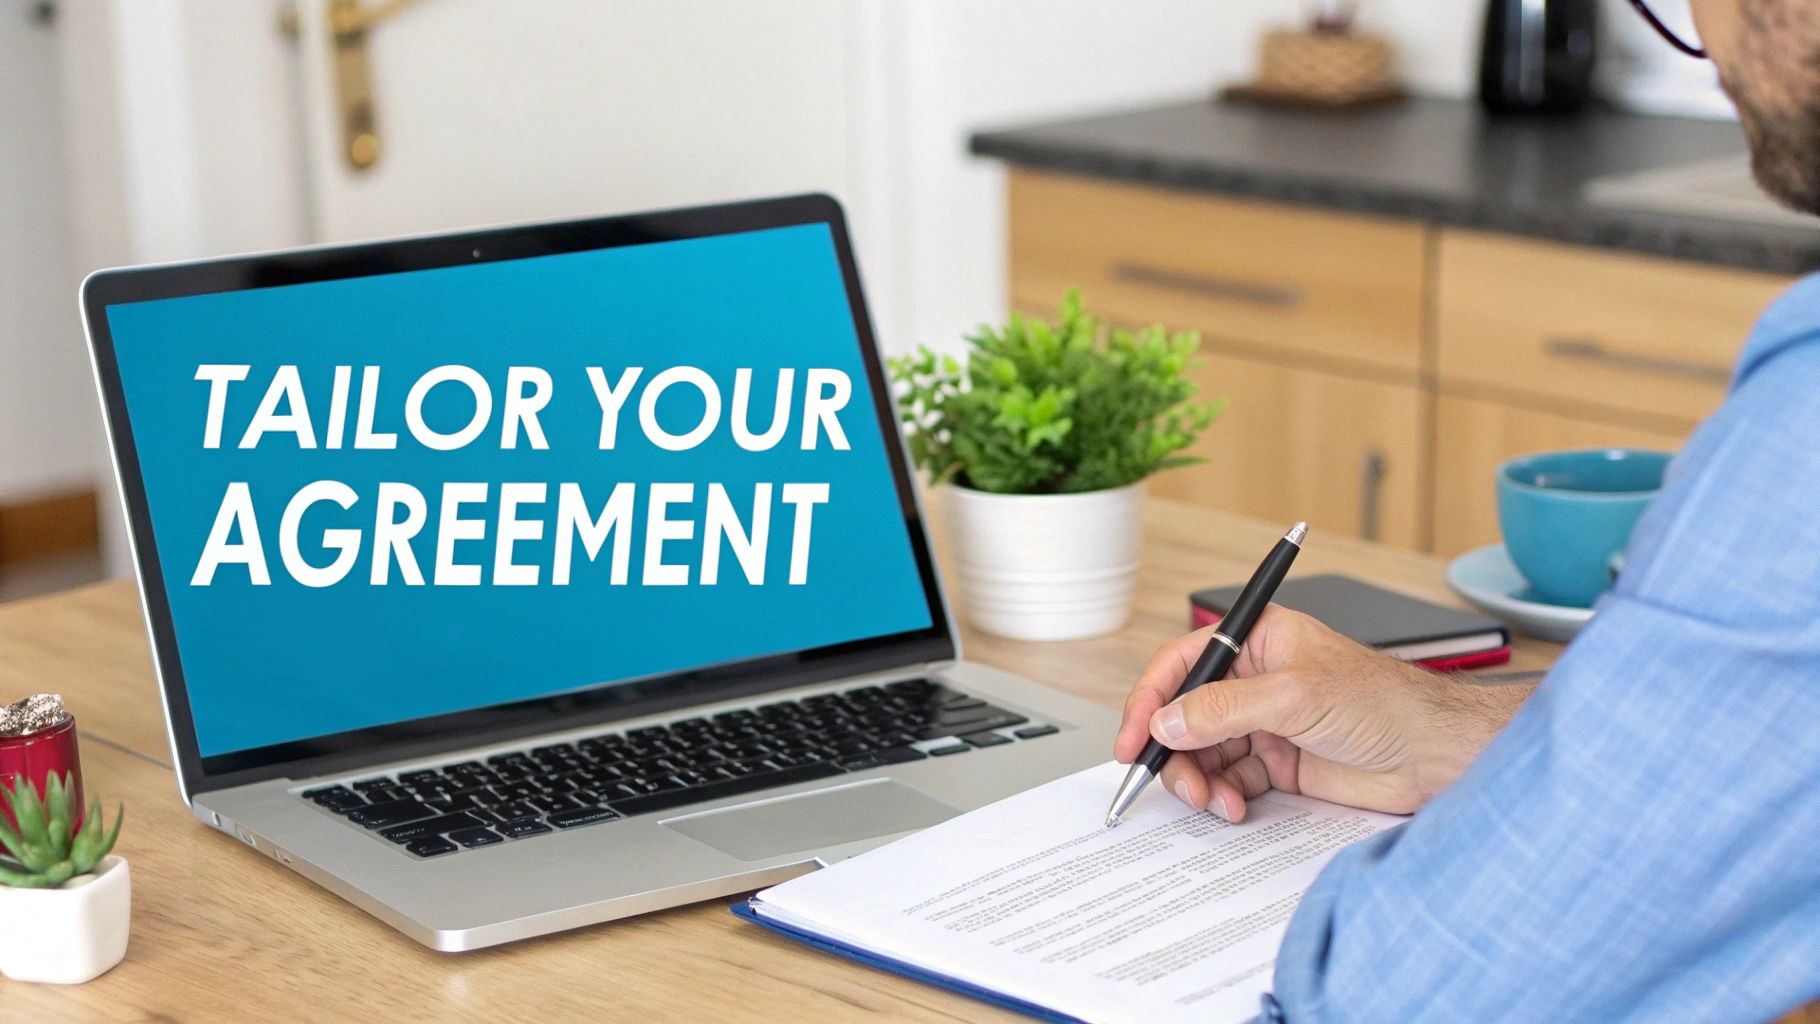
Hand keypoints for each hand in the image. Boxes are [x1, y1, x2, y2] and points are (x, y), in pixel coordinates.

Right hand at [1114, 606, 1531, 820]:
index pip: (1183, 664)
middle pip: (1186, 715)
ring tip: (1214, 802)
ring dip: (1199, 781)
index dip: (1150, 701)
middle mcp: (1255, 680)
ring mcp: (1266, 723)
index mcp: (1257, 643)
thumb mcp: (1295, 697)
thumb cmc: (1384, 703)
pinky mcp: (1280, 763)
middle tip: (1175, 782)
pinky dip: (1224, 798)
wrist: (1436, 754)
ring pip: (1204, 753)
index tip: (1132, 740)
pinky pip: (1231, 781)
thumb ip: (1224, 710)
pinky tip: (1235, 808)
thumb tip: (1169, 722)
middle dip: (1174, 752)